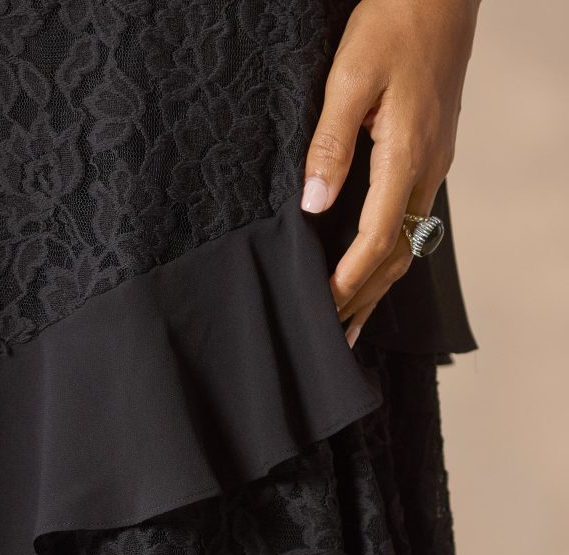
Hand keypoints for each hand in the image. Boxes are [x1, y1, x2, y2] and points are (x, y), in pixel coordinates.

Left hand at [300, 0, 481, 346]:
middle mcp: (427, 169)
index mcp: (407, 153)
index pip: (378, 236)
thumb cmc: (393, 24)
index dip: (350, 278)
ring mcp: (432, 165)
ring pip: (408, 242)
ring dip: (378, 285)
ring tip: (352, 321)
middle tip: (335, 334)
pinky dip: (388, 255)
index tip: (323, 305)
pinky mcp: (427, 157)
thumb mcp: (349, 78)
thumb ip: (329, 144)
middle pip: (398, 253)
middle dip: (364, 296)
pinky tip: (372, 268)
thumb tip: (312, 204)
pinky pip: (410, 221)